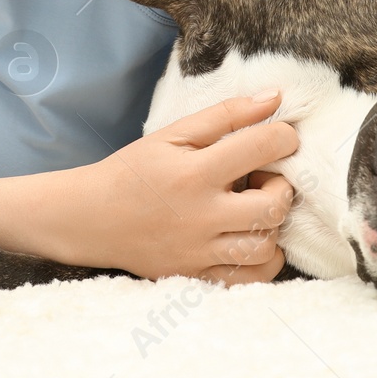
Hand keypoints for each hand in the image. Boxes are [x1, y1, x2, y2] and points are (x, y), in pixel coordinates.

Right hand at [72, 91, 298, 285]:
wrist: (91, 217)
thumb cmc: (134, 170)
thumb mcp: (174, 133)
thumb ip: (227, 114)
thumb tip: (275, 98)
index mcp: (195, 172)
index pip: (263, 147)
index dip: (285, 137)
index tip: (280, 138)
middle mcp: (201, 215)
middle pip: (273, 206)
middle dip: (282, 187)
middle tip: (263, 179)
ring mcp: (199, 252)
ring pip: (265, 247)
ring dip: (271, 225)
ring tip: (252, 210)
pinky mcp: (195, 276)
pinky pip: (249, 279)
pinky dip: (263, 261)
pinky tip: (250, 238)